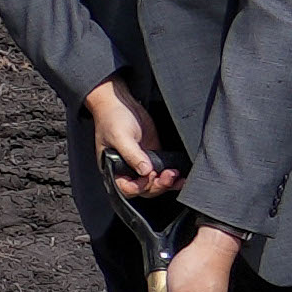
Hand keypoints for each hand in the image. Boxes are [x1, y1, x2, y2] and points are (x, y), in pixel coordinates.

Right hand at [86, 80, 181, 202]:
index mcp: (113, 169)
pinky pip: (162, 171)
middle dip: (158, 185)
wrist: (120, 102)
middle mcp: (127, 169)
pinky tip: (180, 174)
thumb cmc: (111, 118)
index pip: (127, 188)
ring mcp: (141, 164)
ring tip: (176, 175)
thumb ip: (132, 155)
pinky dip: (172, 176)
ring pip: (155, 183)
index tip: (149, 175)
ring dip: (167, 183)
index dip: (140, 186)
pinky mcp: (152, 156)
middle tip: (168, 175)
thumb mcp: (120, 137)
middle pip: (144, 189)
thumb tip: (145, 171)